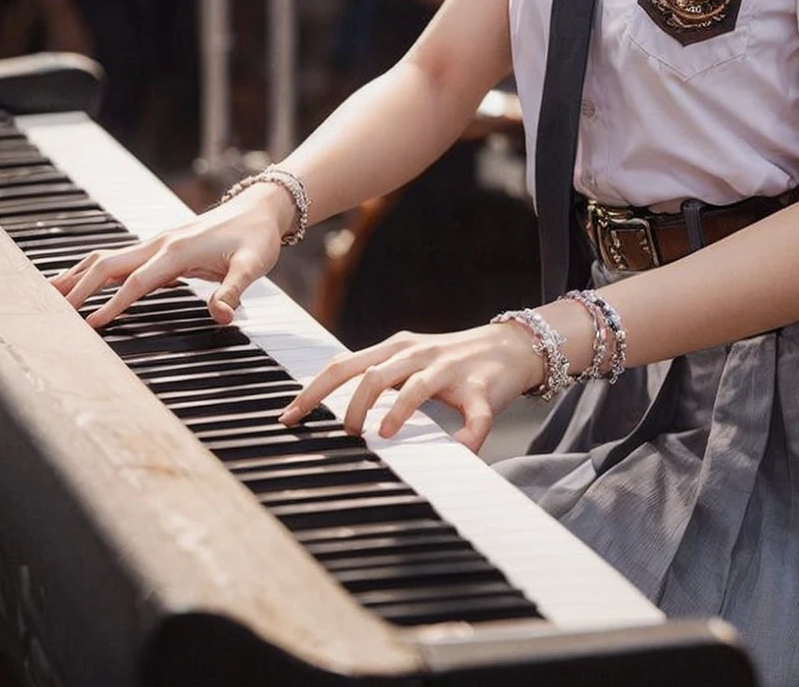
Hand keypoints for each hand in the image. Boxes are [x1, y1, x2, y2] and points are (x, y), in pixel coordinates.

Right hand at [51, 181, 290, 327]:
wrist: (262, 207)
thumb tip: (221, 315)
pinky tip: (79, 282)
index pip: (137, 282)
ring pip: (107, 258)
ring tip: (47, 294)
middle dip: (78, 287)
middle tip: (49, 312)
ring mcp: (157, 243)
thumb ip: (234, 290)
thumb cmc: (257, 237)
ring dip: (78, 275)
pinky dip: (93, 270)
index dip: (113, 305)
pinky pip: (118, 259)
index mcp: (178, 251)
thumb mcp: (253, 265)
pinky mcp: (159, 246)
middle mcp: (161, 244)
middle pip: (108, 265)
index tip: (89, 326)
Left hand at [279, 321, 544, 452]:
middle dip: (350, 406)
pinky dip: (467, 436)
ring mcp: (452, 369)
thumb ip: (376, 379)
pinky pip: (474, 416)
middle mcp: (419, 353)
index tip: (287, 418)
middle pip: (373, 374)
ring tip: (383, 436)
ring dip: (397, 411)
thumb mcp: (408, 361)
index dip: (312, 392)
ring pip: (418, 386)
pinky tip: (461, 453)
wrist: (511, 345)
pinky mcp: (483, 388)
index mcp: (396, 349)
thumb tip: (328, 411)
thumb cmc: (450, 360)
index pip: (344, 365)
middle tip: (345, 436)